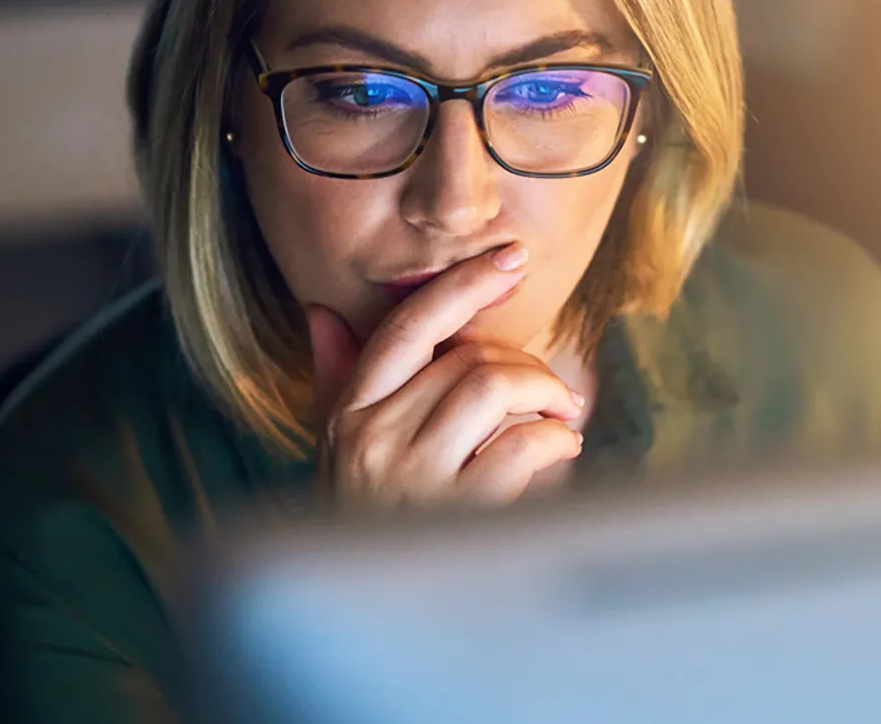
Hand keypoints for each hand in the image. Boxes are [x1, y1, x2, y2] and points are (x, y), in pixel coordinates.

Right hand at [308, 245, 585, 509]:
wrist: (364, 620)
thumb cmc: (359, 527)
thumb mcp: (333, 451)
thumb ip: (335, 381)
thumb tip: (321, 313)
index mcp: (347, 414)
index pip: (407, 327)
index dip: (463, 285)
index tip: (510, 260)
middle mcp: (373, 439)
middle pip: (466, 358)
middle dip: (523, 364)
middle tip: (549, 391)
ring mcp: (414, 478)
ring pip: (495, 388)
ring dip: (545, 395)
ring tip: (559, 418)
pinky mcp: (457, 515)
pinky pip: (523, 445)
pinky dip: (556, 441)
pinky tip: (559, 453)